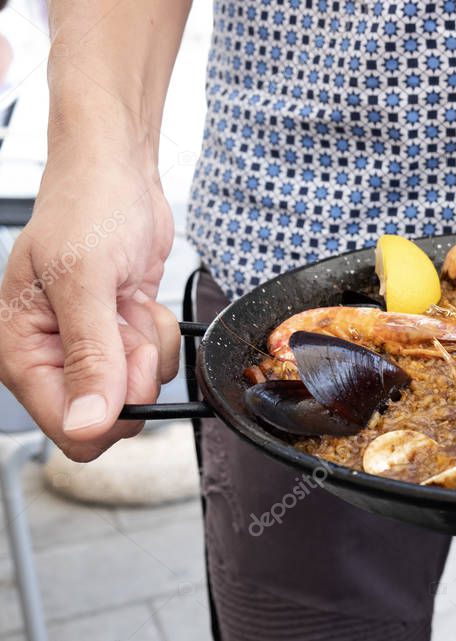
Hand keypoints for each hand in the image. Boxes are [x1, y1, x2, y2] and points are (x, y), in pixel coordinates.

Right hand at [0, 140, 179, 460]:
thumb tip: (88, 424)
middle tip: (125, 321)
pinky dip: (160, 334)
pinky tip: (138, 300)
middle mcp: (50, 357)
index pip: (70, 429)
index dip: (112, 410)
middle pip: (111, 415)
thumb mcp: (86, 280)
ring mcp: (87, 347)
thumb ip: (89, 356)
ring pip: (137, 389)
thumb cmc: (89, 209)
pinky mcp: (119, 335)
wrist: (117, 175)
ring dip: (149, 346)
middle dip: (133, 371)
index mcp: (21, 352)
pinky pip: (154, 364)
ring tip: (127, 302)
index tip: (124, 358)